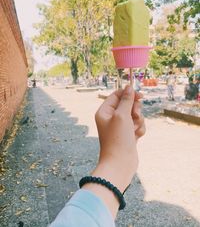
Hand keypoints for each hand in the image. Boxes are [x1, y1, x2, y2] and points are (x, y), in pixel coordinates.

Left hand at [83, 85, 144, 217]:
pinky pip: (138, 125)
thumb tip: (129, 87)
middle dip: (134, 110)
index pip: (117, 95)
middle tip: (134, 116)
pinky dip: (139, 129)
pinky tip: (136, 137)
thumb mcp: (122, 116)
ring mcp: (120, 127)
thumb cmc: (118, 138)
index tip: (140, 96)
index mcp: (105, 111)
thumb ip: (127, 100)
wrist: (120, 163)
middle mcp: (111, 118)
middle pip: (128, 104)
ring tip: (134, 130)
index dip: (128, 94)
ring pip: (135, 115)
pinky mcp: (128, 134)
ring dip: (138, 121)